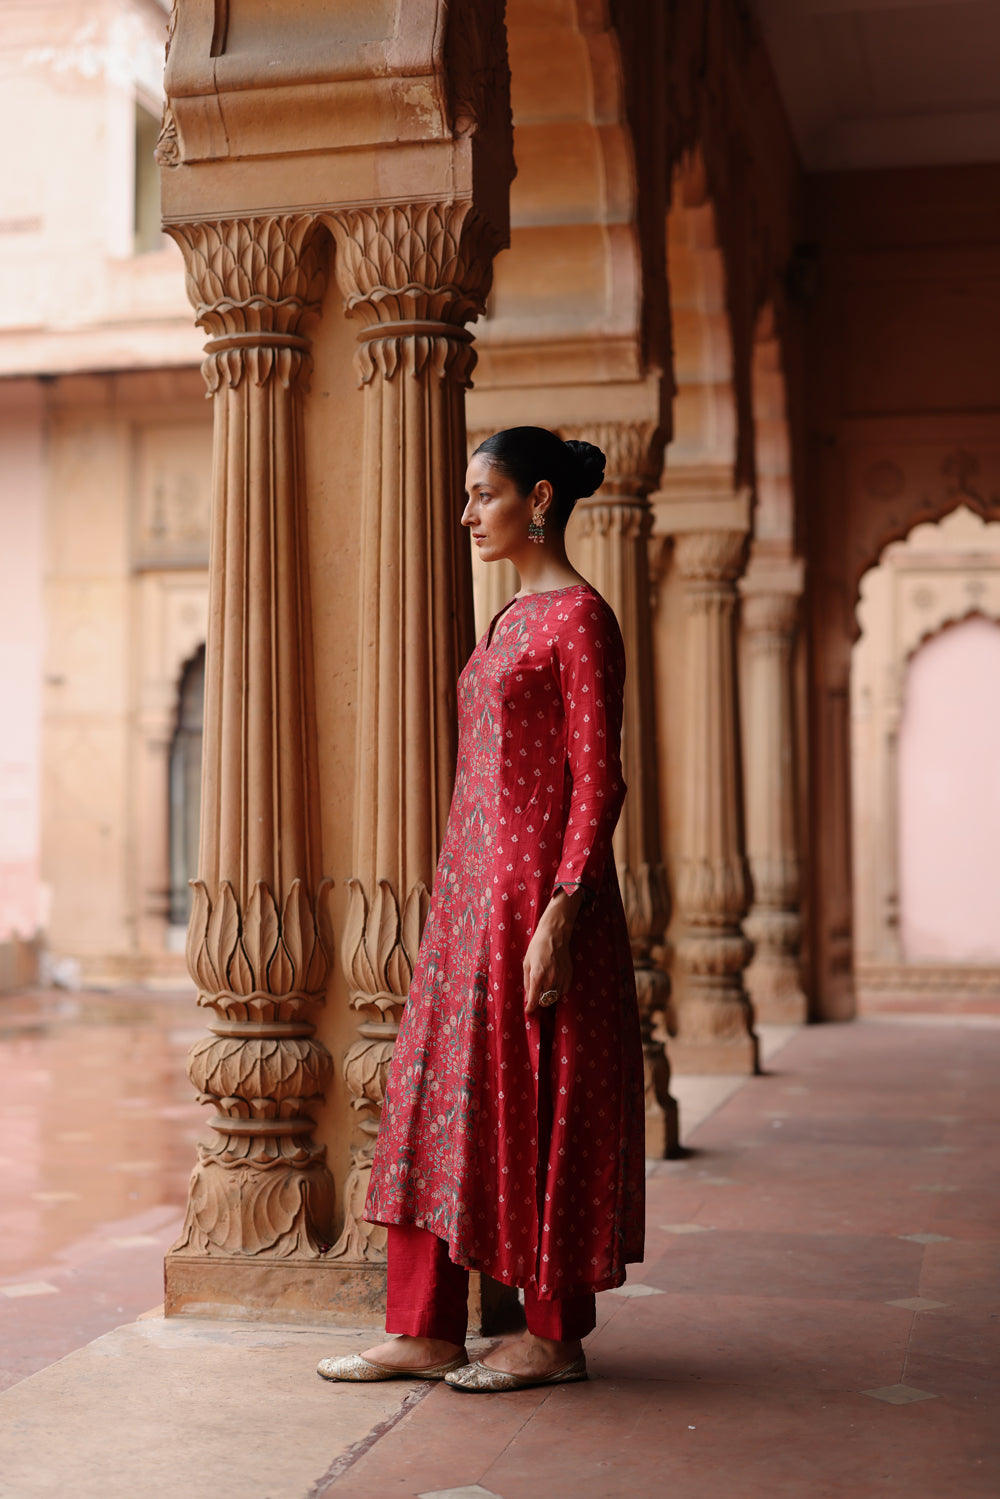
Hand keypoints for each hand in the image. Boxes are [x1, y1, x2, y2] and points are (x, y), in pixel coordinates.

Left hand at [523, 887, 585, 1014]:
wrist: (554, 935)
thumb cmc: (537, 948)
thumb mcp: (526, 964)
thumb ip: (527, 983)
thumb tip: (528, 998)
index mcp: (537, 976)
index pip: (534, 1001)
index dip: (530, 1008)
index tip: (528, 1011)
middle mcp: (550, 979)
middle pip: (544, 1001)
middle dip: (539, 1000)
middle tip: (536, 992)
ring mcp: (561, 978)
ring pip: (554, 997)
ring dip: (548, 995)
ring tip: (545, 983)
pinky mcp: (569, 976)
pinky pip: (563, 991)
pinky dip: (558, 990)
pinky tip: (554, 981)